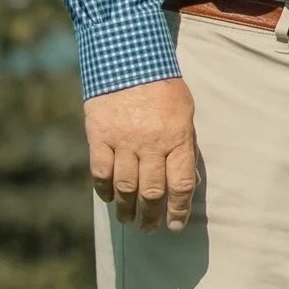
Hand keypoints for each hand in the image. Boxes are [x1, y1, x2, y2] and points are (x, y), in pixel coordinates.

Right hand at [84, 77, 199, 230]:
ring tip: (129, 220)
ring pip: (125, 188)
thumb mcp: (184, 112)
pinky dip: (104, 190)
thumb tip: (188, 181)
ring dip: (127, 209)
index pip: (181, 184)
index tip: (176, 225)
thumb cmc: (163, 86)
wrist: (129, 59)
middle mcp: (151, 143)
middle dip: (152, 215)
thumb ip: (185, 145)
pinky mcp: (100, 137)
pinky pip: (101, 173)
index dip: (179, 209)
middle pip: (152, 191)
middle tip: (150, 228)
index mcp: (177, 136)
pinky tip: (108, 198)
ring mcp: (123, 141)